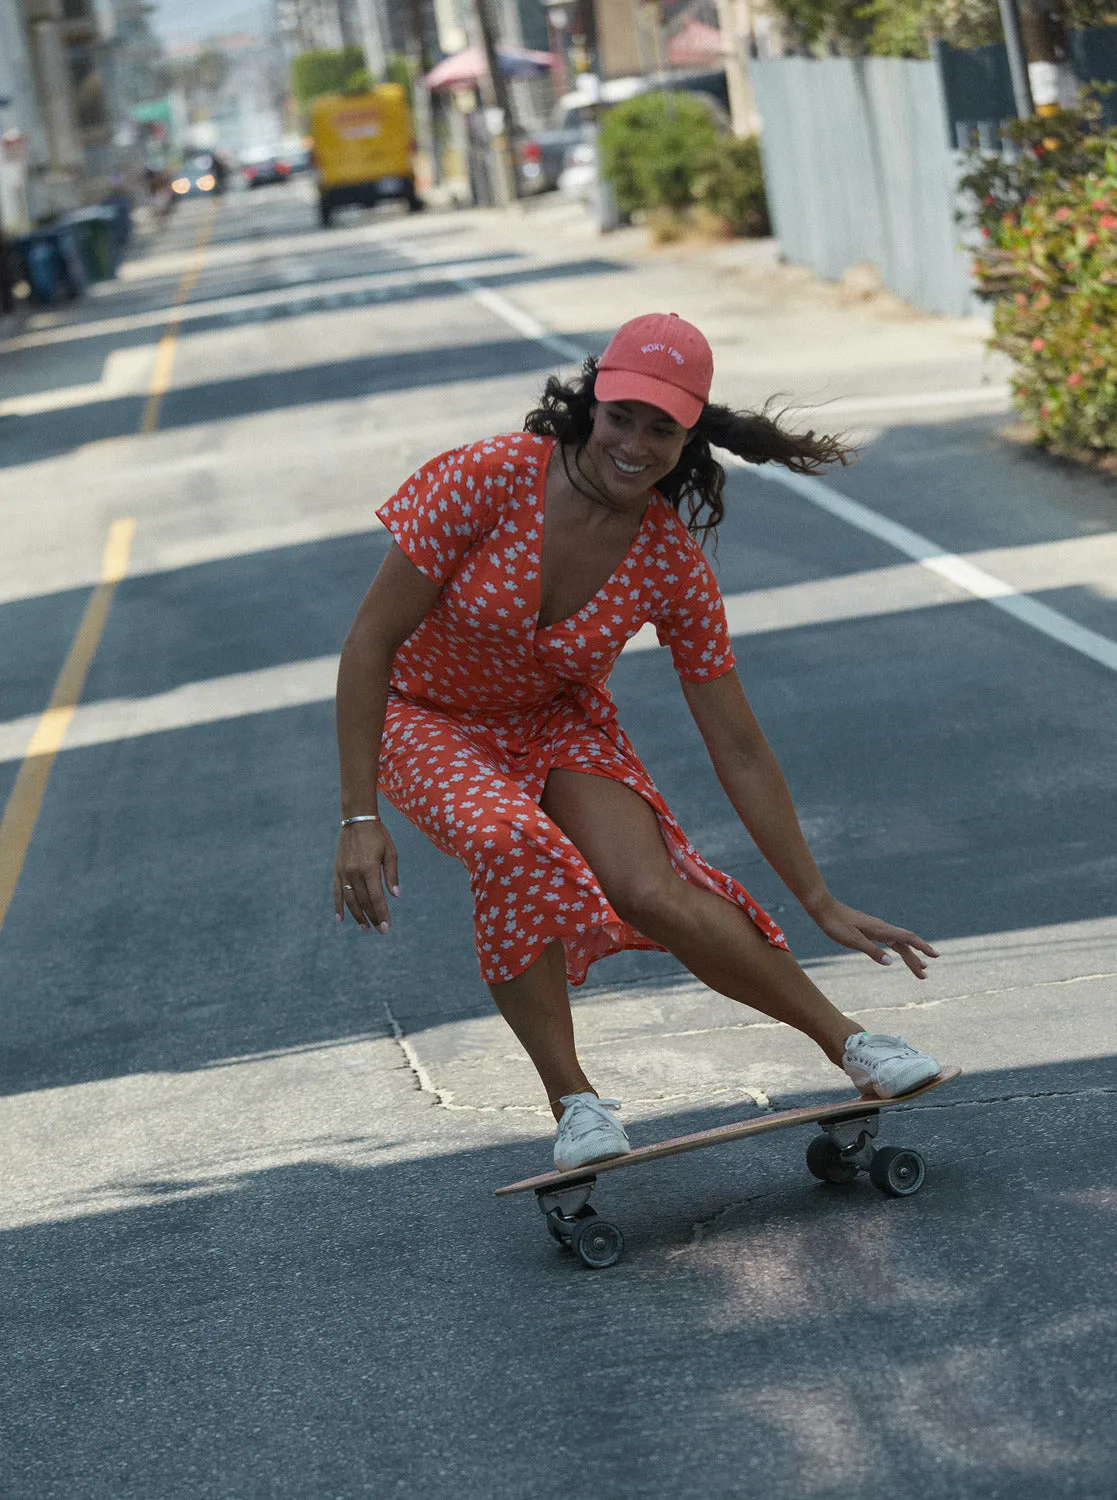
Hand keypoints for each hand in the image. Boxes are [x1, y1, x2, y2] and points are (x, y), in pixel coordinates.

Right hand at [334, 820, 399, 933]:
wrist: (356, 819)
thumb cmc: (377, 835)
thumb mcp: (390, 852)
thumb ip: (392, 875)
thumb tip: (396, 895)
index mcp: (369, 868)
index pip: (376, 897)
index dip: (382, 913)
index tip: (387, 927)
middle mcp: (354, 872)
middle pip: (364, 901)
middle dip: (373, 917)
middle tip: (380, 930)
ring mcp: (343, 872)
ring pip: (350, 900)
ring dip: (357, 916)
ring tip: (365, 927)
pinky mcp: (337, 870)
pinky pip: (336, 892)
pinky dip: (338, 906)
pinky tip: (341, 919)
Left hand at [805, 893, 938, 978]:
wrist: (823, 908)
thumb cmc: (836, 924)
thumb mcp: (853, 940)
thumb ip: (872, 951)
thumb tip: (891, 962)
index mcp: (881, 930)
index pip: (907, 939)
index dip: (922, 947)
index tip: (935, 956)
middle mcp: (882, 928)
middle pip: (905, 944)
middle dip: (916, 960)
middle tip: (925, 976)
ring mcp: (876, 928)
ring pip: (897, 943)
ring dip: (908, 956)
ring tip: (918, 968)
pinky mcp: (869, 930)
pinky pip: (889, 941)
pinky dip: (897, 949)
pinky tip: (897, 955)